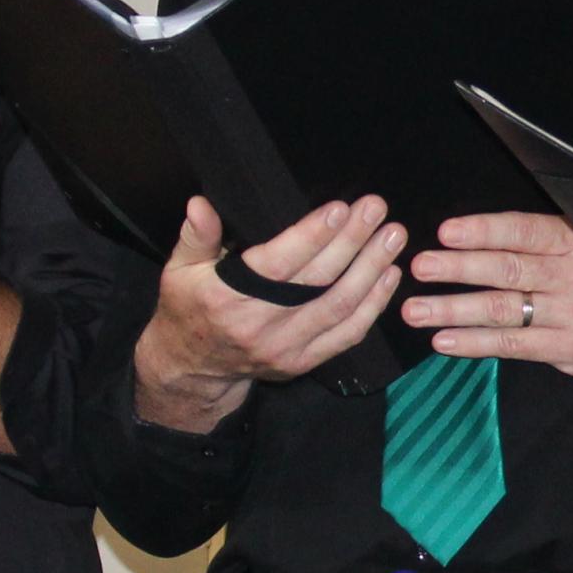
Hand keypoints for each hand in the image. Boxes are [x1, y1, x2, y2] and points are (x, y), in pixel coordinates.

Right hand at [131, 195, 402, 433]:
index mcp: (227, 297)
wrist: (192, 368)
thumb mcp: (179, 270)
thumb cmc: (189, 308)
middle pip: (317, 281)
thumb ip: (195, 236)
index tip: (341, 209)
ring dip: (371, 269)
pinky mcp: (303, 362)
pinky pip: (347, 334)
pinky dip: (373, 305)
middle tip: (376, 210)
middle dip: (352, 242)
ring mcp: (285, 347)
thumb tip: (201, 204)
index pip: (278, 264)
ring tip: (393, 237)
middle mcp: (259, 324)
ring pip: (339, 306)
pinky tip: (390, 275)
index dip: (312, 236)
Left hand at [405, 212, 572, 390]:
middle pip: (508, 269)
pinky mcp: (569, 347)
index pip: (525, 232)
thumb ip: (546, 248)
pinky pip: (514, 343)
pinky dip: (476, 342)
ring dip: (454, 308)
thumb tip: (482, 242)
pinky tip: (446, 341)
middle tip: (420, 266)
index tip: (447, 232)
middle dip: (458, 268)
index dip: (485, 231)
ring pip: (504, 308)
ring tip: (416, 309)